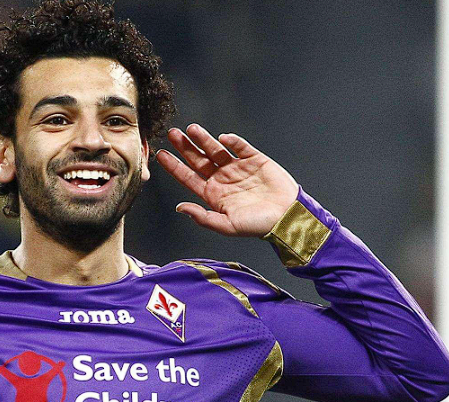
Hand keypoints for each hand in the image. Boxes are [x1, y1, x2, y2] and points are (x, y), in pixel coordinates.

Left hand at [156, 124, 298, 236]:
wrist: (287, 217)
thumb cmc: (258, 226)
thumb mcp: (227, 226)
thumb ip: (202, 217)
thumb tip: (180, 208)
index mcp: (212, 194)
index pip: (188, 178)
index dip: (174, 166)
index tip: (161, 154)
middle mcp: (222, 179)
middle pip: (198, 160)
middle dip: (184, 147)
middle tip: (172, 134)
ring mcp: (237, 167)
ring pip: (216, 150)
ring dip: (204, 139)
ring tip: (192, 129)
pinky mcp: (255, 159)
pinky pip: (240, 147)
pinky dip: (232, 141)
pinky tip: (222, 138)